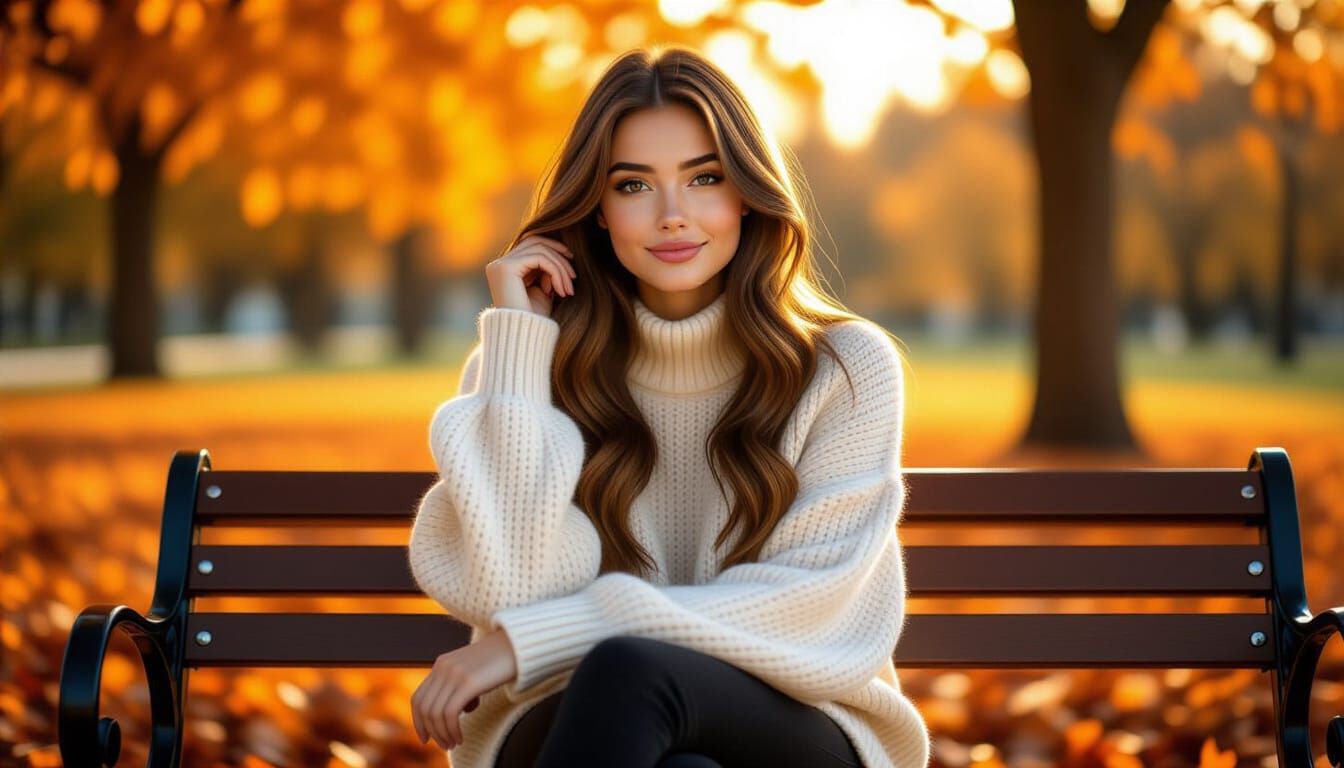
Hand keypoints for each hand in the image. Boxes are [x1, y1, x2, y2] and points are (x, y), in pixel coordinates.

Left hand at [411, 627, 517, 750]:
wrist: (520, 644)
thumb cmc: (501, 660)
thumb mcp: (474, 670)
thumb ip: (462, 684)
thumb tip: (463, 709)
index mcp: (441, 663)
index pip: (418, 698)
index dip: (418, 721)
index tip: (426, 737)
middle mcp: (443, 667)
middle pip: (424, 708)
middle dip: (431, 732)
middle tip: (444, 745)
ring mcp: (455, 673)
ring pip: (435, 713)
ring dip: (442, 734)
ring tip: (453, 743)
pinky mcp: (468, 681)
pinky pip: (450, 713)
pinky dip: (452, 730)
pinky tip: (460, 738)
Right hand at [485, 234, 577, 316]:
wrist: (523, 340)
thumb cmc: (534, 320)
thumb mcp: (543, 290)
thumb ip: (547, 270)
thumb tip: (560, 251)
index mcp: (504, 269)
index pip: (530, 246)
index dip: (553, 250)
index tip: (571, 267)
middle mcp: (498, 265)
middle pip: (535, 242)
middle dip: (559, 255)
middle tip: (574, 276)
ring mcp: (499, 265)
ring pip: (540, 249)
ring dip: (560, 268)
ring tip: (569, 289)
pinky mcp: (506, 268)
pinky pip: (539, 258)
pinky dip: (556, 271)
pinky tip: (561, 290)